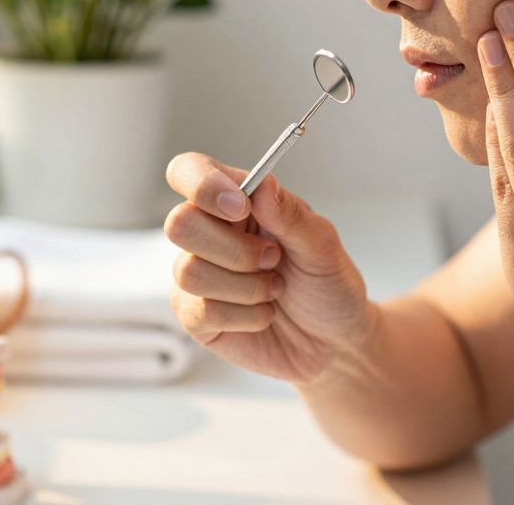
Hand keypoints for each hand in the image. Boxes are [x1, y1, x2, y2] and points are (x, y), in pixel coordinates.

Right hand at [163, 153, 375, 382]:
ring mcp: (198, 275)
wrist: (334, 342)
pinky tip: (264, 314)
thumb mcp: (323, 246)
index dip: (202, 184)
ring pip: (189, 271)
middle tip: (273, 259)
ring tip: (275, 289)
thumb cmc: (328, 285)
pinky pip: (201, 310)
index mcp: (236, 202)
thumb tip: (262, 184)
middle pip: (179, 223)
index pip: (189, 171)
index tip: (241, 208)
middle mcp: (209, 234)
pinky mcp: (197, 317)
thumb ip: (290, 215)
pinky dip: (245, 315)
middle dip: (234, 250)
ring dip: (246, 286)